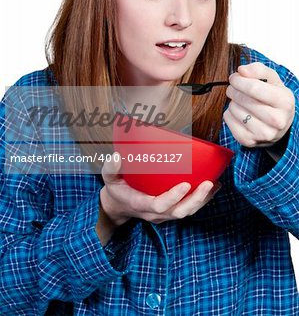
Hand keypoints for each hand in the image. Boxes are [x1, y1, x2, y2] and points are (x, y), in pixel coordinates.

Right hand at [99, 153, 220, 225]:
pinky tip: (213, 187)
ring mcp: (164, 215)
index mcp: (140, 204)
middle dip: (196, 200)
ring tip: (215, 184)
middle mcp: (155, 213)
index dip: (173, 197)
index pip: (159, 205)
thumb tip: (117, 156)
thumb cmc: (116, 188)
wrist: (118, 206)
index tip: (185, 184)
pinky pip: (188, 209)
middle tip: (209, 183)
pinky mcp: (170, 212)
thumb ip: (111, 168)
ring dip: (203, 200)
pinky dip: (202, 200)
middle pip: (179, 212)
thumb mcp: (108, 178)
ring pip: (187, 212)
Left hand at [223, 62, 294, 147]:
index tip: (234, 77)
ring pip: (234, 109)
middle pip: (243, 99)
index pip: (254, 88)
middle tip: (233, 87)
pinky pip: (228, 120)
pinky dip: (229, 113)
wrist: (279, 125)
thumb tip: (241, 70)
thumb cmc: (274, 99)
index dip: (239, 80)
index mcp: (284, 102)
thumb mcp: (272, 80)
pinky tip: (238, 113)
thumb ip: (258, 70)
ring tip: (240, 102)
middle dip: (233, 90)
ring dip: (232, 102)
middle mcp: (277, 121)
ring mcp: (263, 134)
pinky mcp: (249, 141)